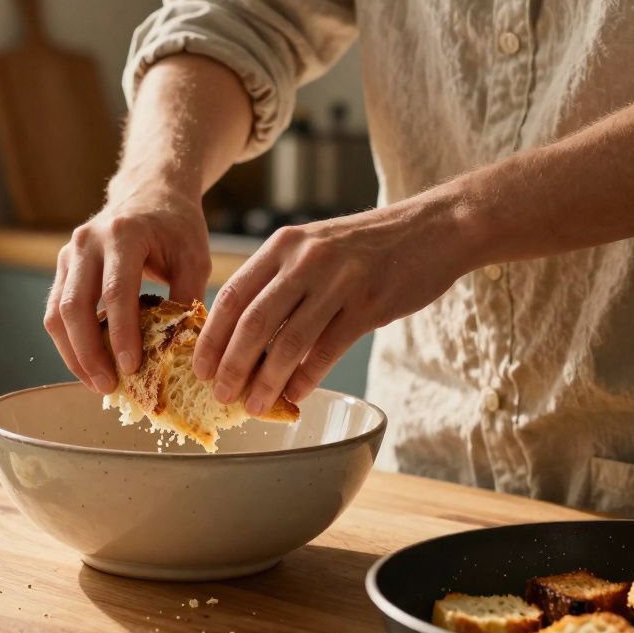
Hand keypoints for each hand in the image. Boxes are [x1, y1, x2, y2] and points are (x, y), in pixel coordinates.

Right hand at [44, 186, 210, 392]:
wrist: (150, 191)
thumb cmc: (176, 226)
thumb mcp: (194, 256)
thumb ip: (188, 299)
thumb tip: (182, 350)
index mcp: (123, 235)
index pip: (115, 292)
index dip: (120, 335)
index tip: (131, 368)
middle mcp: (87, 242)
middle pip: (74, 306)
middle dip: (88, 353)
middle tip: (108, 385)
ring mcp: (69, 254)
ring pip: (56, 313)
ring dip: (73, 353)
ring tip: (97, 383)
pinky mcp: (63, 267)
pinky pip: (56, 311)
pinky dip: (69, 341)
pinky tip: (89, 364)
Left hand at [193, 202, 471, 412]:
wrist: (434, 228)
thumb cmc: (366, 246)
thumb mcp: (313, 247)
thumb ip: (279, 281)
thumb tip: (241, 336)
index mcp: (283, 245)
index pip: (232, 295)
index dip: (211, 336)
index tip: (200, 366)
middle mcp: (305, 261)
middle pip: (253, 323)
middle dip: (232, 365)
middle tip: (221, 394)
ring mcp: (338, 282)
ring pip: (288, 342)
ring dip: (267, 380)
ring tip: (255, 404)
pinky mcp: (368, 305)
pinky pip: (327, 350)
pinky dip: (306, 378)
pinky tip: (295, 394)